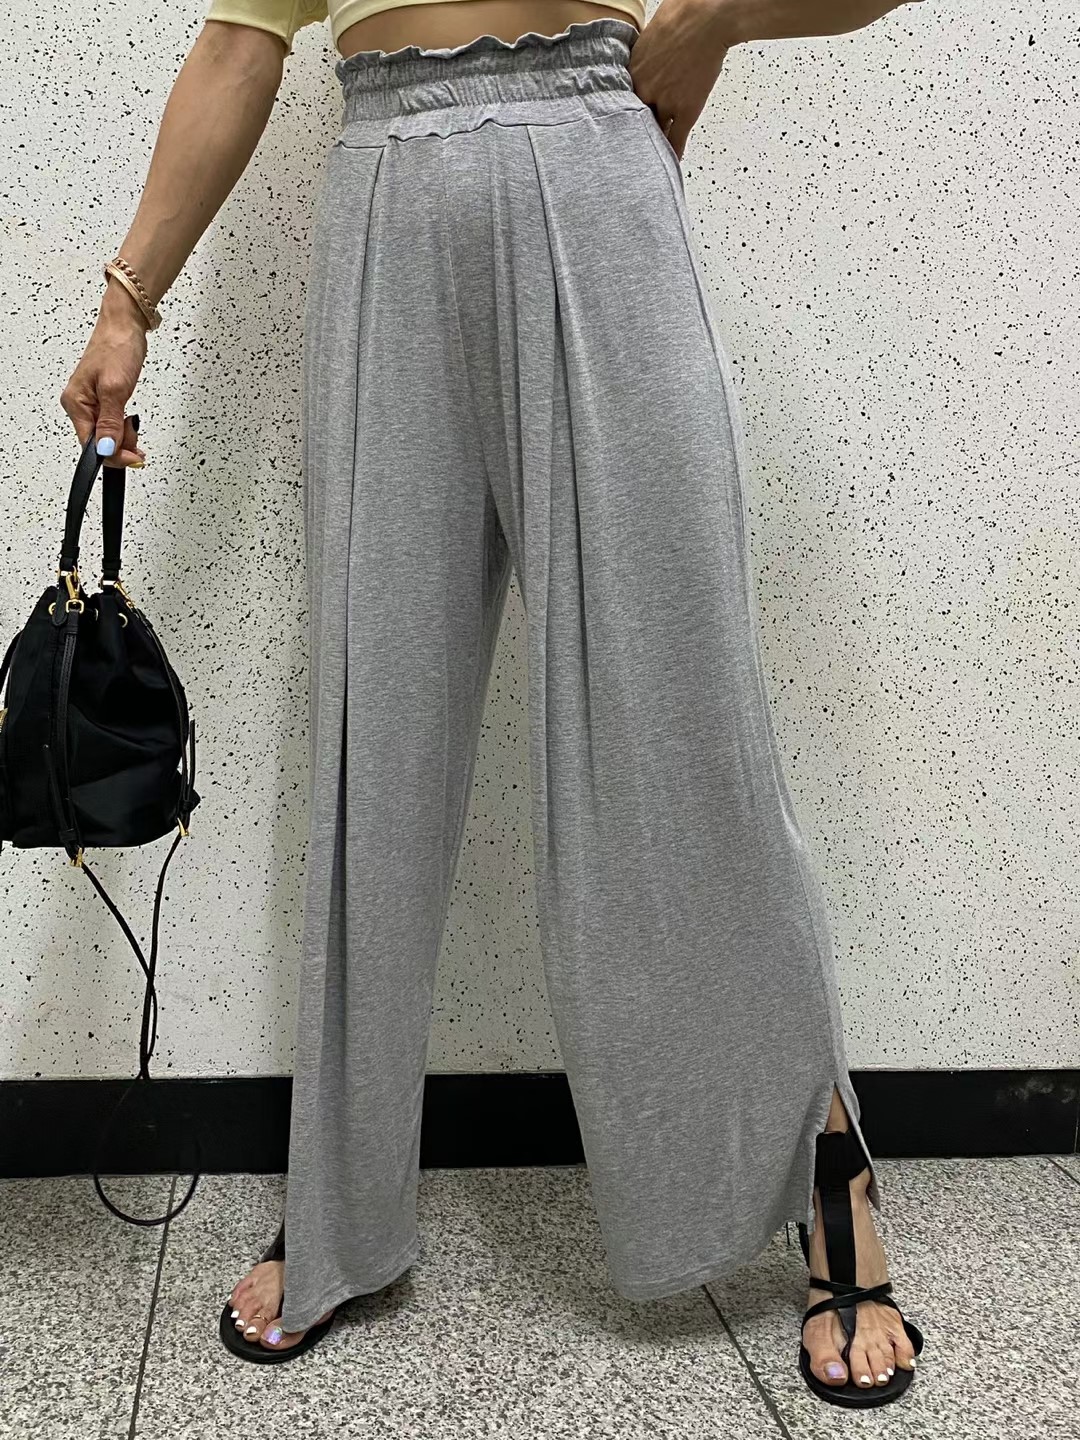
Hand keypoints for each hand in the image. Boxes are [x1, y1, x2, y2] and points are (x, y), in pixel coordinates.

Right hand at [60, 278, 148, 466]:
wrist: (125, 325)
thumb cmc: (117, 347)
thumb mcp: (115, 389)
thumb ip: (110, 423)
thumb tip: (106, 449)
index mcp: (75, 403)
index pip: (90, 445)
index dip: (113, 456)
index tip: (133, 458)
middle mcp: (80, 404)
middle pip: (99, 442)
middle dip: (120, 445)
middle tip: (136, 437)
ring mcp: (91, 401)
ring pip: (107, 434)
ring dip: (123, 436)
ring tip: (134, 423)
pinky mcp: (103, 397)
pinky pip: (112, 423)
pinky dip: (124, 426)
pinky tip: (130, 420)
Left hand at [628, 0, 738, 161]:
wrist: (707, 16)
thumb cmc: (683, 12)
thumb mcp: (651, 33)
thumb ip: (646, 54)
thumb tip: (649, 57)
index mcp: (632, 70)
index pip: (621, 101)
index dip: (623, 114)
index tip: (621, 124)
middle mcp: (644, 89)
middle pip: (633, 122)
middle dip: (634, 133)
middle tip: (631, 148)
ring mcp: (665, 102)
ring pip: (654, 133)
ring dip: (655, 145)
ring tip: (651, 159)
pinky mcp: (686, 109)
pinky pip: (677, 140)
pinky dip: (674, 154)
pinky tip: (672, 164)